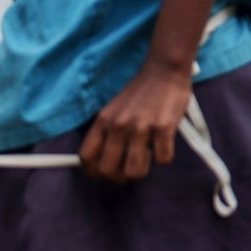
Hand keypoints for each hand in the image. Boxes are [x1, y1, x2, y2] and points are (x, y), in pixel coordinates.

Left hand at [80, 60, 190, 183]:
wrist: (164, 71)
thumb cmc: (139, 94)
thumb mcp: (113, 110)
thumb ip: (107, 132)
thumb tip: (103, 162)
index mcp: (103, 121)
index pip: (86, 157)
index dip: (93, 172)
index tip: (104, 176)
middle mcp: (118, 125)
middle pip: (108, 170)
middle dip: (119, 178)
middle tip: (128, 171)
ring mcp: (141, 127)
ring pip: (134, 172)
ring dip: (141, 172)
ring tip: (146, 160)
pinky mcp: (163, 128)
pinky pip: (162, 160)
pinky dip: (164, 158)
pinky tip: (163, 146)